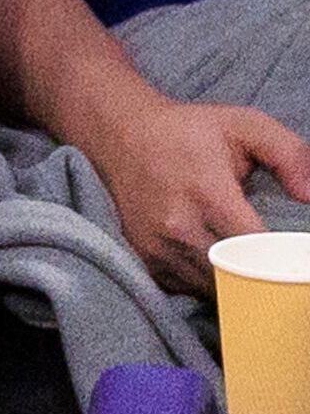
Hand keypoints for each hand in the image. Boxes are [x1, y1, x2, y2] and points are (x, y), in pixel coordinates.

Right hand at [79, 98, 309, 293]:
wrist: (123, 137)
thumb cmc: (189, 131)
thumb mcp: (247, 125)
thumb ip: (290, 155)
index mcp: (209, 194)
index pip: (253, 248)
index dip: (277, 260)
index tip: (290, 260)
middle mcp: (179, 227)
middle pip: (232, 276)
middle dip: (258, 277)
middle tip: (275, 269)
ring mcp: (157, 246)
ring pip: (208, 288)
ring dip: (233, 284)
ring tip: (249, 270)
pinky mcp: (144, 256)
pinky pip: (183, 287)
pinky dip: (204, 284)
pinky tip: (217, 267)